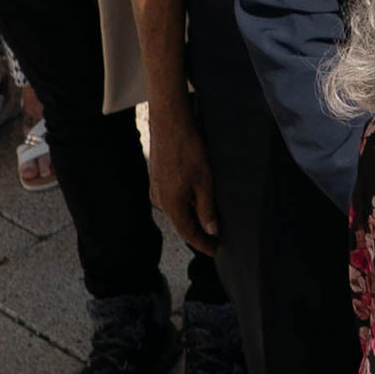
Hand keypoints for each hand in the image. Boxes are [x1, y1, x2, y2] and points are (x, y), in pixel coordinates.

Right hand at [147, 99, 220, 253]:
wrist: (170, 122)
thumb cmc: (186, 148)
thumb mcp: (205, 182)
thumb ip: (207, 209)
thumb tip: (211, 229)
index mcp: (170, 205)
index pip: (188, 234)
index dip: (203, 244)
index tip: (215, 251)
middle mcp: (160, 200)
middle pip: (182, 223)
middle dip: (200, 232)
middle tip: (217, 238)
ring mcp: (157, 189)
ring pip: (178, 210)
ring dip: (194, 216)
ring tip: (213, 219)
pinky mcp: (158, 179)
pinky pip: (174, 198)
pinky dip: (187, 203)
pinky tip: (200, 198)